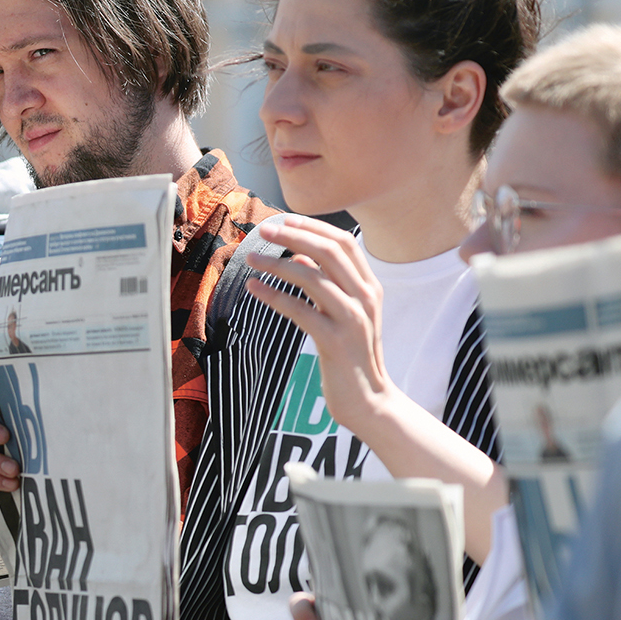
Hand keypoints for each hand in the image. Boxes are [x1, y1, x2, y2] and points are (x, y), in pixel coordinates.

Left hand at [245, 217, 393, 432]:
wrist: (368, 400)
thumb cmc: (350, 354)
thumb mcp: (345, 313)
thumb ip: (328, 283)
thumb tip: (299, 256)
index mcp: (370, 287)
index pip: (344, 242)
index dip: (312, 227)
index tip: (283, 220)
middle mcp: (365, 298)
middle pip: (328, 252)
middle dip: (293, 235)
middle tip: (262, 229)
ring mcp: (352, 319)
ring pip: (311, 277)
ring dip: (277, 263)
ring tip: (250, 258)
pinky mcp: (335, 342)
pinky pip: (299, 310)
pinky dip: (273, 295)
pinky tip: (253, 288)